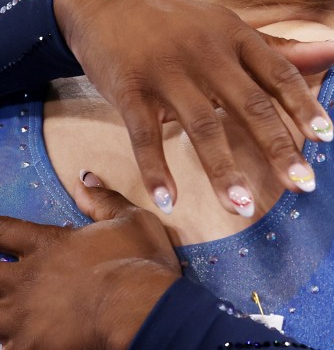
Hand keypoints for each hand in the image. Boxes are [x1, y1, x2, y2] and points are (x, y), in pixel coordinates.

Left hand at [0, 172, 181, 349]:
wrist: (142, 308)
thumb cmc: (139, 263)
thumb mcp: (130, 220)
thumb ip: (103, 200)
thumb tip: (84, 179)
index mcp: (47, 245)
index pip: (1, 230)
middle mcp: (27, 278)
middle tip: (1, 274)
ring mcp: (23, 315)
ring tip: (8, 311)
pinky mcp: (30, 345)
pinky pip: (6, 347)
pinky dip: (12, 342)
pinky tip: (20, 340)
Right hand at [54, 0, 333, 214]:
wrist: (109, 3)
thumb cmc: (183, 24)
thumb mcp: (233, 29)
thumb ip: (284, 51)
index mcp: (237, 38)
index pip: (279, 74)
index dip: (304, 105)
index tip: (327, 137)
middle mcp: (207, 54)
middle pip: (250, 105)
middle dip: (278, 147)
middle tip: (303, 184)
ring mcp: (167, 72)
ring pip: (201, 127)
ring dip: (222, 171)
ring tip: (241, 208)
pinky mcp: (129, 90)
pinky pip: (144, 136)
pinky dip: (156, 170)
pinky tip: (169, 200)